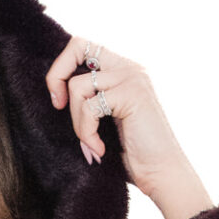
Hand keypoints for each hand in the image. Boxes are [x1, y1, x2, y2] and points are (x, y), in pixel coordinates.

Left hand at [45, 37, 214, 218]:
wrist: (162, 174)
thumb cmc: (134, 155)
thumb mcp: (106, 121)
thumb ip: (90, 100)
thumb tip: (56, 93)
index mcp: (122, 70)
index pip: (83, 45)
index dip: (62, 68)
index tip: (58, 100)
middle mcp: (128, 66)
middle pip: (77, 44)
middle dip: (57, 77)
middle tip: (58, 106)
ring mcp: (131, 77)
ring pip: (78, 86)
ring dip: (77, 122)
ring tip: (91, 144)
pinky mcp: (131, 93)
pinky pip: (89, 107)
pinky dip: (87, 133)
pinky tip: (100, 150)